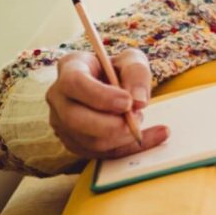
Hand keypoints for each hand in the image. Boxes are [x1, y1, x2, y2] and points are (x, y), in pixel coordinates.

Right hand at [47, 48, 168, 159]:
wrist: (111, 85)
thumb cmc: (118, 69)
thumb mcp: (131, 60)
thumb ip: (137, 73)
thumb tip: (139, 101)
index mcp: (70, 67)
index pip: (74, 83)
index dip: (101, 96)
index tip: (128, 102)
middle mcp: (59, 96)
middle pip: (74, 118)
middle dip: (110, 124)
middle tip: (138, 117)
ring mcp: (62, 122)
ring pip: (88, 141)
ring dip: (121, 136)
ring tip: (140, 118)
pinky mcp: (75, 142)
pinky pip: (102, 154)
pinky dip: (131, 148)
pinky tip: (156, 136)